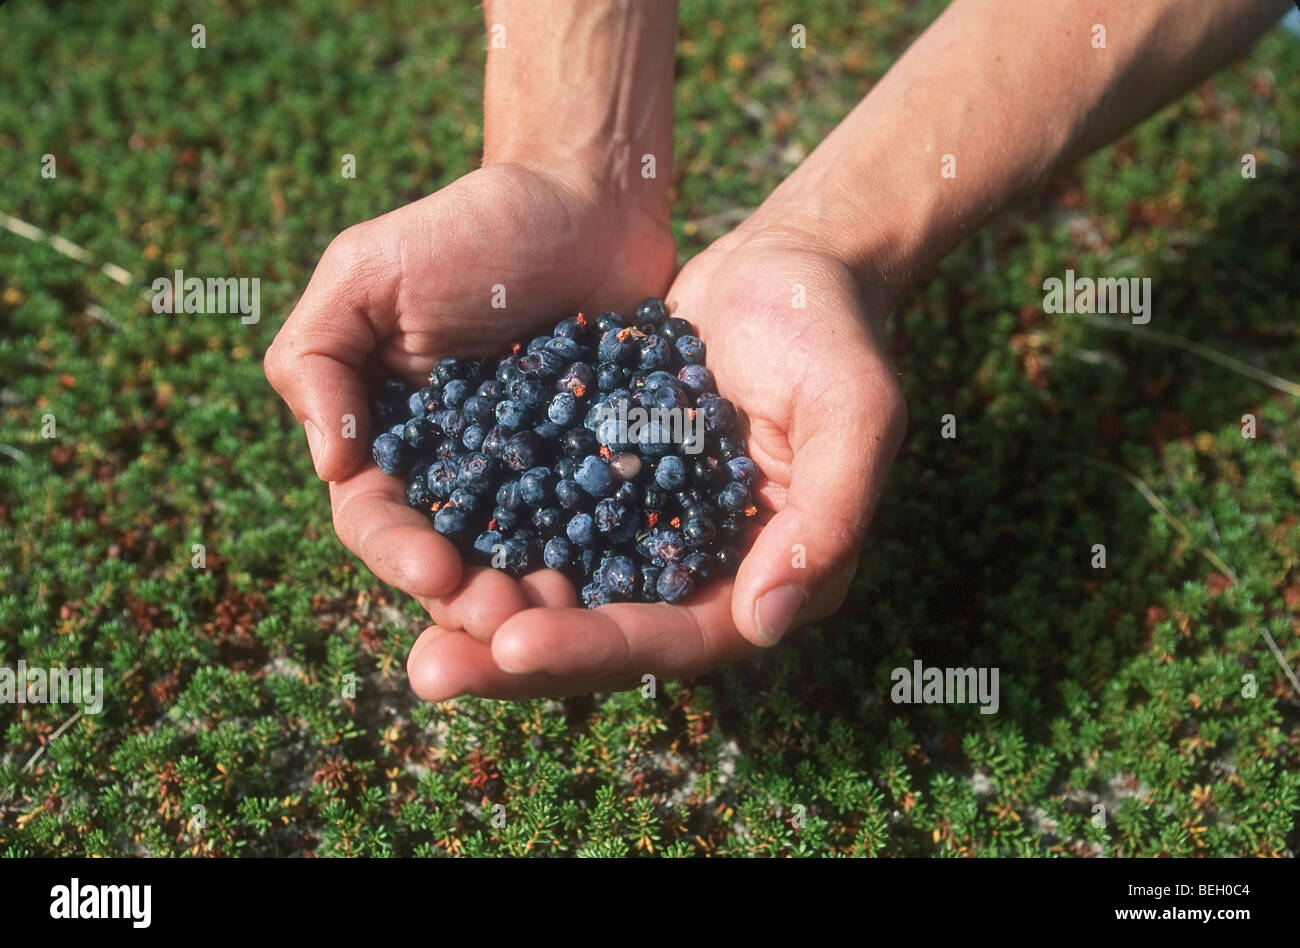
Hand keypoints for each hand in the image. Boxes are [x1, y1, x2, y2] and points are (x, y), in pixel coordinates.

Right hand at [264, 162, 674, 623]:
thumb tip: (327, 468)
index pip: (374, 516)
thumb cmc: (469, 229)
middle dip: (469, 597)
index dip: (396, 551)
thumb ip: (318, 357)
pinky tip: (622, 586)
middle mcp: (457, 476)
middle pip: (450, 560)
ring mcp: (533, 481)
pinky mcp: (600, 474)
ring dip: (533, 598)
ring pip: (523, 562)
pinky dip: (604, 563)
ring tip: (561, 614)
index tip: (434, 567)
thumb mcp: (366, 272)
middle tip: (503, 617)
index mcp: (390, 441)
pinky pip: (599, 530)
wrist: (588, 201)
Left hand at [405, 228, 906, 699]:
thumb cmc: (834, 335)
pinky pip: (542, 530)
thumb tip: (764, 625)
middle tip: (428, 671)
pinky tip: (423, 548)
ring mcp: (648, 533)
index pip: (676, 639)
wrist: (789, 269)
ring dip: (488, 617)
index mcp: (768, 578)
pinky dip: (489, 546)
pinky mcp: (605, 488)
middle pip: (604, 637)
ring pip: (563, 595)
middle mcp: (702, 573)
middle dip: (515, 658)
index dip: (595, 648)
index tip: (513, 646)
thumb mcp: (854, 415)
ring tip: (411, 634)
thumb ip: (828, 518)